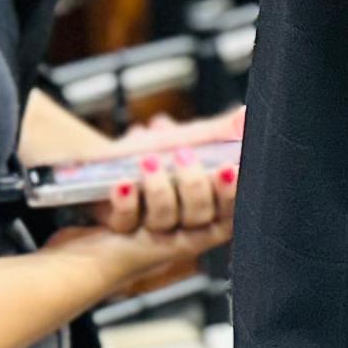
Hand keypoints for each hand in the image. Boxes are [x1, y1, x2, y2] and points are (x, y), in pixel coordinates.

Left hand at [43, 139, 234, 292]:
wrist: (101, 184)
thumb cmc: (150, 167)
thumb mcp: (186, 145)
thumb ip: (218, 133)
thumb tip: (247, 115)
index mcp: (207, 208)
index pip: (231, 207)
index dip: (232, 191)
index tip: (230, 168)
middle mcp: (184, 226)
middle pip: (200, 215)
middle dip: (194, 185)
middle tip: (184, 155)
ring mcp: (152, 232)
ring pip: (165, 219)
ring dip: (159, 189)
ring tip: (148, 162)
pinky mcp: (121, 232)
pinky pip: (126, 221)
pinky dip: (126, 201)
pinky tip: (122, 184)